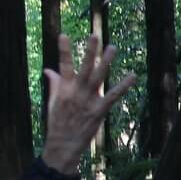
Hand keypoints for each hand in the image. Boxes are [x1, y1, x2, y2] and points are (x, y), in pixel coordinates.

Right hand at [41, 32, 137, 170]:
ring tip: (113, 47)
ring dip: (106, 62)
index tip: (64, 35)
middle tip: (95, 35)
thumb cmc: (57, 122)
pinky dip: (123, 86)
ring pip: (98, 77)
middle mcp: (76, 92)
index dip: (64, 51)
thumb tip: (48, 70)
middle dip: (89, 52)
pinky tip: (132, 76)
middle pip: (84, 68)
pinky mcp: (99, 110)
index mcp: (64, 89)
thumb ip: (54, 84)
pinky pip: (113, 96)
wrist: (63, 145)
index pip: (63, 66)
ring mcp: (88, 101)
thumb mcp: (53, 102)